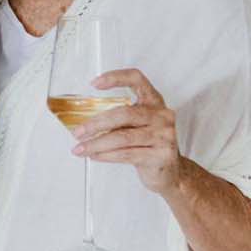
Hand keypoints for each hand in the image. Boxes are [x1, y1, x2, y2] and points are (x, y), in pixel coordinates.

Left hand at [71, 68, 182, 192]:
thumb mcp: (138, 125)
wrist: (172, 172)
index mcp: (154, 101)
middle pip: (124, 113)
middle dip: (96, 123)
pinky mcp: (161, 155)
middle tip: (78, 132)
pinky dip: (106, 155)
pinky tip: (94, 156)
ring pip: (123, 137)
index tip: (94, 83)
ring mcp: (164, 136)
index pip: (137, 79)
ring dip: (96, 143)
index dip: (116, 78)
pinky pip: (126, 154)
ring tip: (80, 148)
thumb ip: (119, 118)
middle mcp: (162, 115)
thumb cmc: (149, 145)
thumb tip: (83, 122)